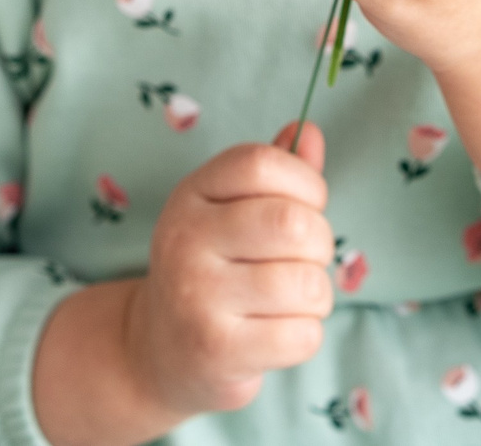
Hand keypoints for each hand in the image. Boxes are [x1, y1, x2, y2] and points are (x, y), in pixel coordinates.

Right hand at [121, 122, 333, 416]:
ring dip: (316, 295)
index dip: (305, 182)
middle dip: (319, 243)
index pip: (261, 164)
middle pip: (292, 223)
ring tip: (290, 300)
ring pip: (305, 283)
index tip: (307, 205)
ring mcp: (196, 297)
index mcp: (190, 194)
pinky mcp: (215, 350)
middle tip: (303, 259)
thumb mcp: (231, 210)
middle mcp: (185, 240)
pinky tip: (277, 333)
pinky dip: (305, 334)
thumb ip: (275, 171)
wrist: (160, 350)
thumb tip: (309, 131)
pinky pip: (301, 335)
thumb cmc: (215, 268)